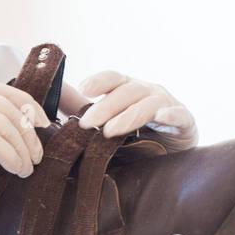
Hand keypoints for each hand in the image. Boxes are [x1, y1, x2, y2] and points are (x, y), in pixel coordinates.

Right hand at [0, 81, 48, 234]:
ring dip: (22, 148)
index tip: (42, 125)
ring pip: (5, 125)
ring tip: (27, 168)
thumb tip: (14, 130)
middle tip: (38, 155)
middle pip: (5, 107)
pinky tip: (16, 170)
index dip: (25, 105)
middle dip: (29, 131)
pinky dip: (12, 157)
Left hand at [64, 70, 197, 151]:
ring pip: (148, 105)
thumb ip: (83, 114)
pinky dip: (172, 114)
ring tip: (110, 131)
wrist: (176, 155)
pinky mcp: (186, 122)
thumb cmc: (139, 136)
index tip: (83, 88)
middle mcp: (149, 92)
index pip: (114, 79)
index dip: (100, 81)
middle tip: (87, 124)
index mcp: (130, 90)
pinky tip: (162, 117)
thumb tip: (49, 109)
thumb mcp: (110, 124)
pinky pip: (180, 116)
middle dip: (105, 107)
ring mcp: (169, 105)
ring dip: (129, 116)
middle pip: (127, 92)